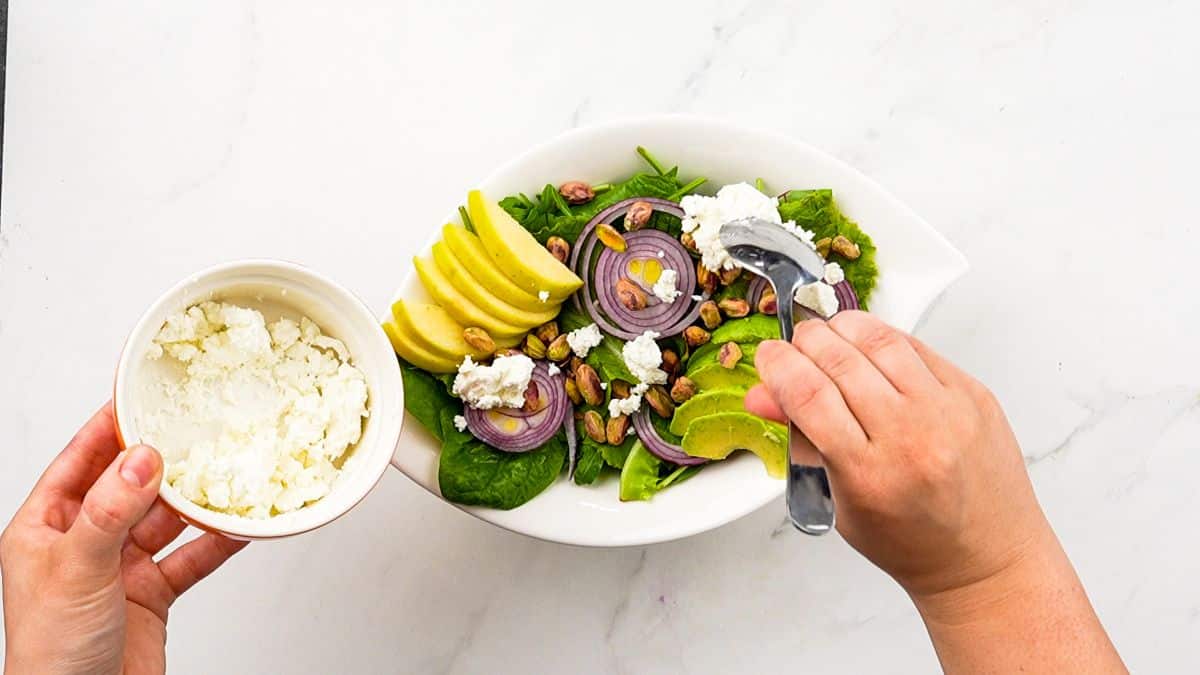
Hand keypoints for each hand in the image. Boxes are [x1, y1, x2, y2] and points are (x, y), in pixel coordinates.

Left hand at [2, 404, 246, 674]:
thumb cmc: (51, 656)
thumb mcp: (77, 571)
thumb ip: (110, 511)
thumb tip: (140, 459)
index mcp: (45, 528)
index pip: (80, 461)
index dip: (110, 427)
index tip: (142, 395)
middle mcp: (83, 544)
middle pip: (131, 487)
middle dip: (165, 461)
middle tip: (197, 429)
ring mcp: (120, 570)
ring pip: (167, 520)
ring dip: (198, 501)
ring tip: (229, 472)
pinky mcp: (152, 596)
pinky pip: (191, 558)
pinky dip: (217, 543)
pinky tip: (240, 524)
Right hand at [746, 311, 1124, 672]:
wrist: (985, 559)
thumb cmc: (911, 541)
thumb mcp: (839, 502)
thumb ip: (801, 443)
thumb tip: (764, 394)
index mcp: (869, 475)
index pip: (808, 395)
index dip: (779, 364)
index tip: (769, 356)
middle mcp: (912, 438)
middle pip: (840, 361)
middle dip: (806, 341)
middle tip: (795, 346)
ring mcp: (947, 412)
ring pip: (881, 341)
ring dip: (843, 330)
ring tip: (828, 338)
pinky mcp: (973, 395)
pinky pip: (919, 347)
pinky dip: (884, 339)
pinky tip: (868, 348)